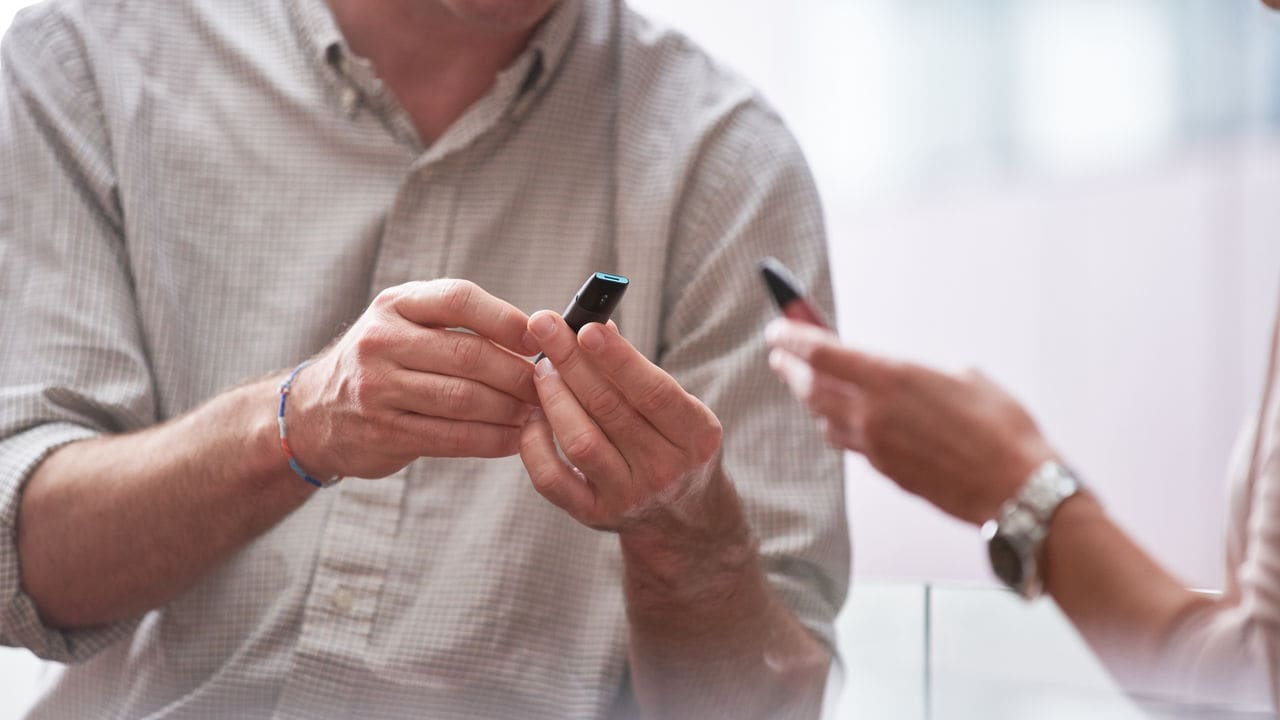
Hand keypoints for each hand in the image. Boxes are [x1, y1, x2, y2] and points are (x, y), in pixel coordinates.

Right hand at [286, 279, 540, 479]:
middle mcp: (381, 342)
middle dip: (517, 373)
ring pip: (463, 399)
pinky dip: (491, 440)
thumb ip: (455, 321)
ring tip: (537, 413)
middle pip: (467, 354)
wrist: (315, 411)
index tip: (537, 338)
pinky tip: (515, 440)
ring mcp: (379, 389)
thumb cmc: (382, 360)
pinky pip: (451, 438)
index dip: (504, 318)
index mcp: (394, 305)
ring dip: (510, 409)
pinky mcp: (384, 433)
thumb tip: (535, 332)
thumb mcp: (403, 322)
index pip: (457, 298)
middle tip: (547, 385)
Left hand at [519, 312, 724, 532]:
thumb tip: (594, 326)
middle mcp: (665, 470)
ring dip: (554, 397)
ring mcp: (629, 496)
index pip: (653, 391)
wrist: (683, 520)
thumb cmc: (675, 447)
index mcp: (696, 436)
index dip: (616, 357)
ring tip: (541, 369)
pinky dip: (534, 443)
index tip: (585, 327)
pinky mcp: (594, 514)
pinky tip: (533, 415)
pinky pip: (552, 478)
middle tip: (544, 327)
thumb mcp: (680, 411)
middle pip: (609, 408)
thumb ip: (639, 373)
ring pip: (580, 441)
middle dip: (572, 362)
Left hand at [765, 318, 1054, 523]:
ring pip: (825, 418)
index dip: (793, 338)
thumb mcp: (965, 379)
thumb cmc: (1002, 429)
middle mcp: (873, 412)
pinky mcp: (885, 471)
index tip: (777, 329)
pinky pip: (849, 443)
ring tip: (808, 385)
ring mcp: (875, 446)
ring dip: (812, 399)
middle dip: (791, 368)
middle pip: (811, 387)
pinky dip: (838, 426)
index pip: (821, 353)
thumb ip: (924, 375)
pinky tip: (844, 420)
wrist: (1015, 490)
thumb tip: (913, 378)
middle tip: (780, 356)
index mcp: (891, 378)